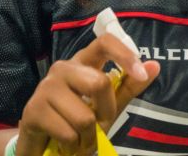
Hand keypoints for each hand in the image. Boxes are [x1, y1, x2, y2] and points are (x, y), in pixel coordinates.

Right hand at [15, 32, 159, 155]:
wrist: (43, 145)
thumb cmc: (77, 120)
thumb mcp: (107, 105)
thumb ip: (128, 86)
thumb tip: (155, 65)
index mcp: (83, 62)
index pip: (105, 42)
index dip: (125, 55)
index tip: (142, 74)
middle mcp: (62, 68)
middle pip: (99, 83)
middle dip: (105, 113)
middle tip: (98, 125)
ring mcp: (45, 88)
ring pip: (85, 117)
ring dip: (88, 138)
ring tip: (78, 138)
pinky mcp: (33, 110)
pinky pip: (68, 133)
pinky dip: (73, 146)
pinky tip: (65, 144)